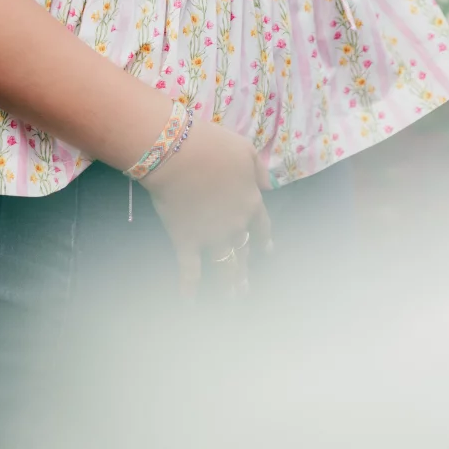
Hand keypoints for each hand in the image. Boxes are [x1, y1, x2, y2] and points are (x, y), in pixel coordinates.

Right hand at [139, 118, 272, 296]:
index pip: (262, 226)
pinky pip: (189, 271)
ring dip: (229, 284)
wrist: (178, 153)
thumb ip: (258, 169)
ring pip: (225, 266)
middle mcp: (236, 225)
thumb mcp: (245, 149)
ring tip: (232, 299)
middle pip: (244, 251)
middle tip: (246, 288)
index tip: (267, 250)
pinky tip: (188, 303)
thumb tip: (269, 185)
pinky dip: (188, 289)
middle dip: (246, 270)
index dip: (264, 239)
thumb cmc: (212, 145)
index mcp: (251, 202)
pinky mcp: (187, 242)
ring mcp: (212, 237)